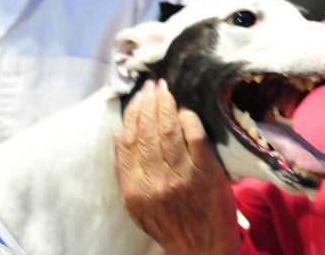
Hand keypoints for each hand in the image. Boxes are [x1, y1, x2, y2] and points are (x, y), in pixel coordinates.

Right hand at [114, 80, 241, 254]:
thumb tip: (117, 134)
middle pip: (148, 133)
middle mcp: (155, 181)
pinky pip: (196, 138)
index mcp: (135, 189)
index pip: (129, 142)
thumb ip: (125, 170)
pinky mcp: (206, 173)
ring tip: (165, 91)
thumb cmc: (168, 222)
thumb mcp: (136, 203)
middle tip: (152, 86)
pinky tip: (185, 110)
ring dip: (166, 106)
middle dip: (149, 104)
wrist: (201, 246)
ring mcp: (182, 176)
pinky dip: (189, 120)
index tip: (137, 98)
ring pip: (169, 132)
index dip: (132, 115)